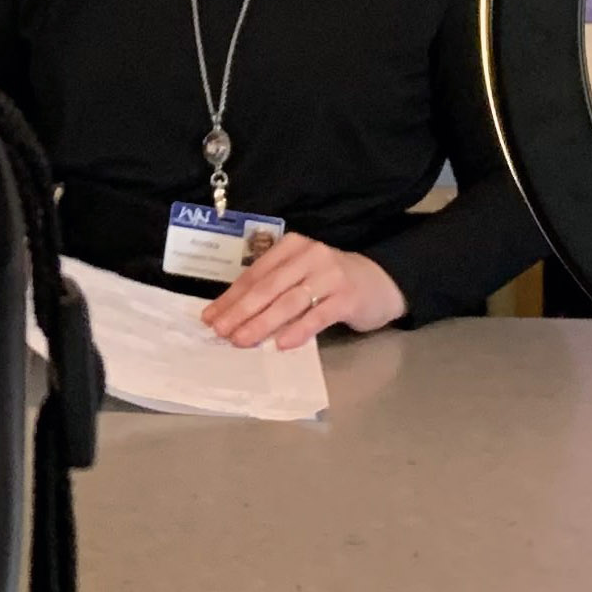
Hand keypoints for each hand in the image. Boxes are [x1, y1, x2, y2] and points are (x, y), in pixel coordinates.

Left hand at [199, 232, 403, 346]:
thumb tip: (232, 315)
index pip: (254, 274)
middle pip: (267, 287)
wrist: (380, 282)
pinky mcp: (347, 297)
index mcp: (291, 247)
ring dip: (262, 323)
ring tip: (242, 341)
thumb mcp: (299, 275)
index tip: (210, 317)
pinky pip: (317, 315)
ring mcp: (330, 275)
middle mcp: (309, 255)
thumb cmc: (330, 281)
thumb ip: (273, 289)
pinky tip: (281, 344)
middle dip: (240, 311)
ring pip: (288, 301)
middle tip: (220, 332)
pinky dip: (298, 330)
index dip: (230, 297)